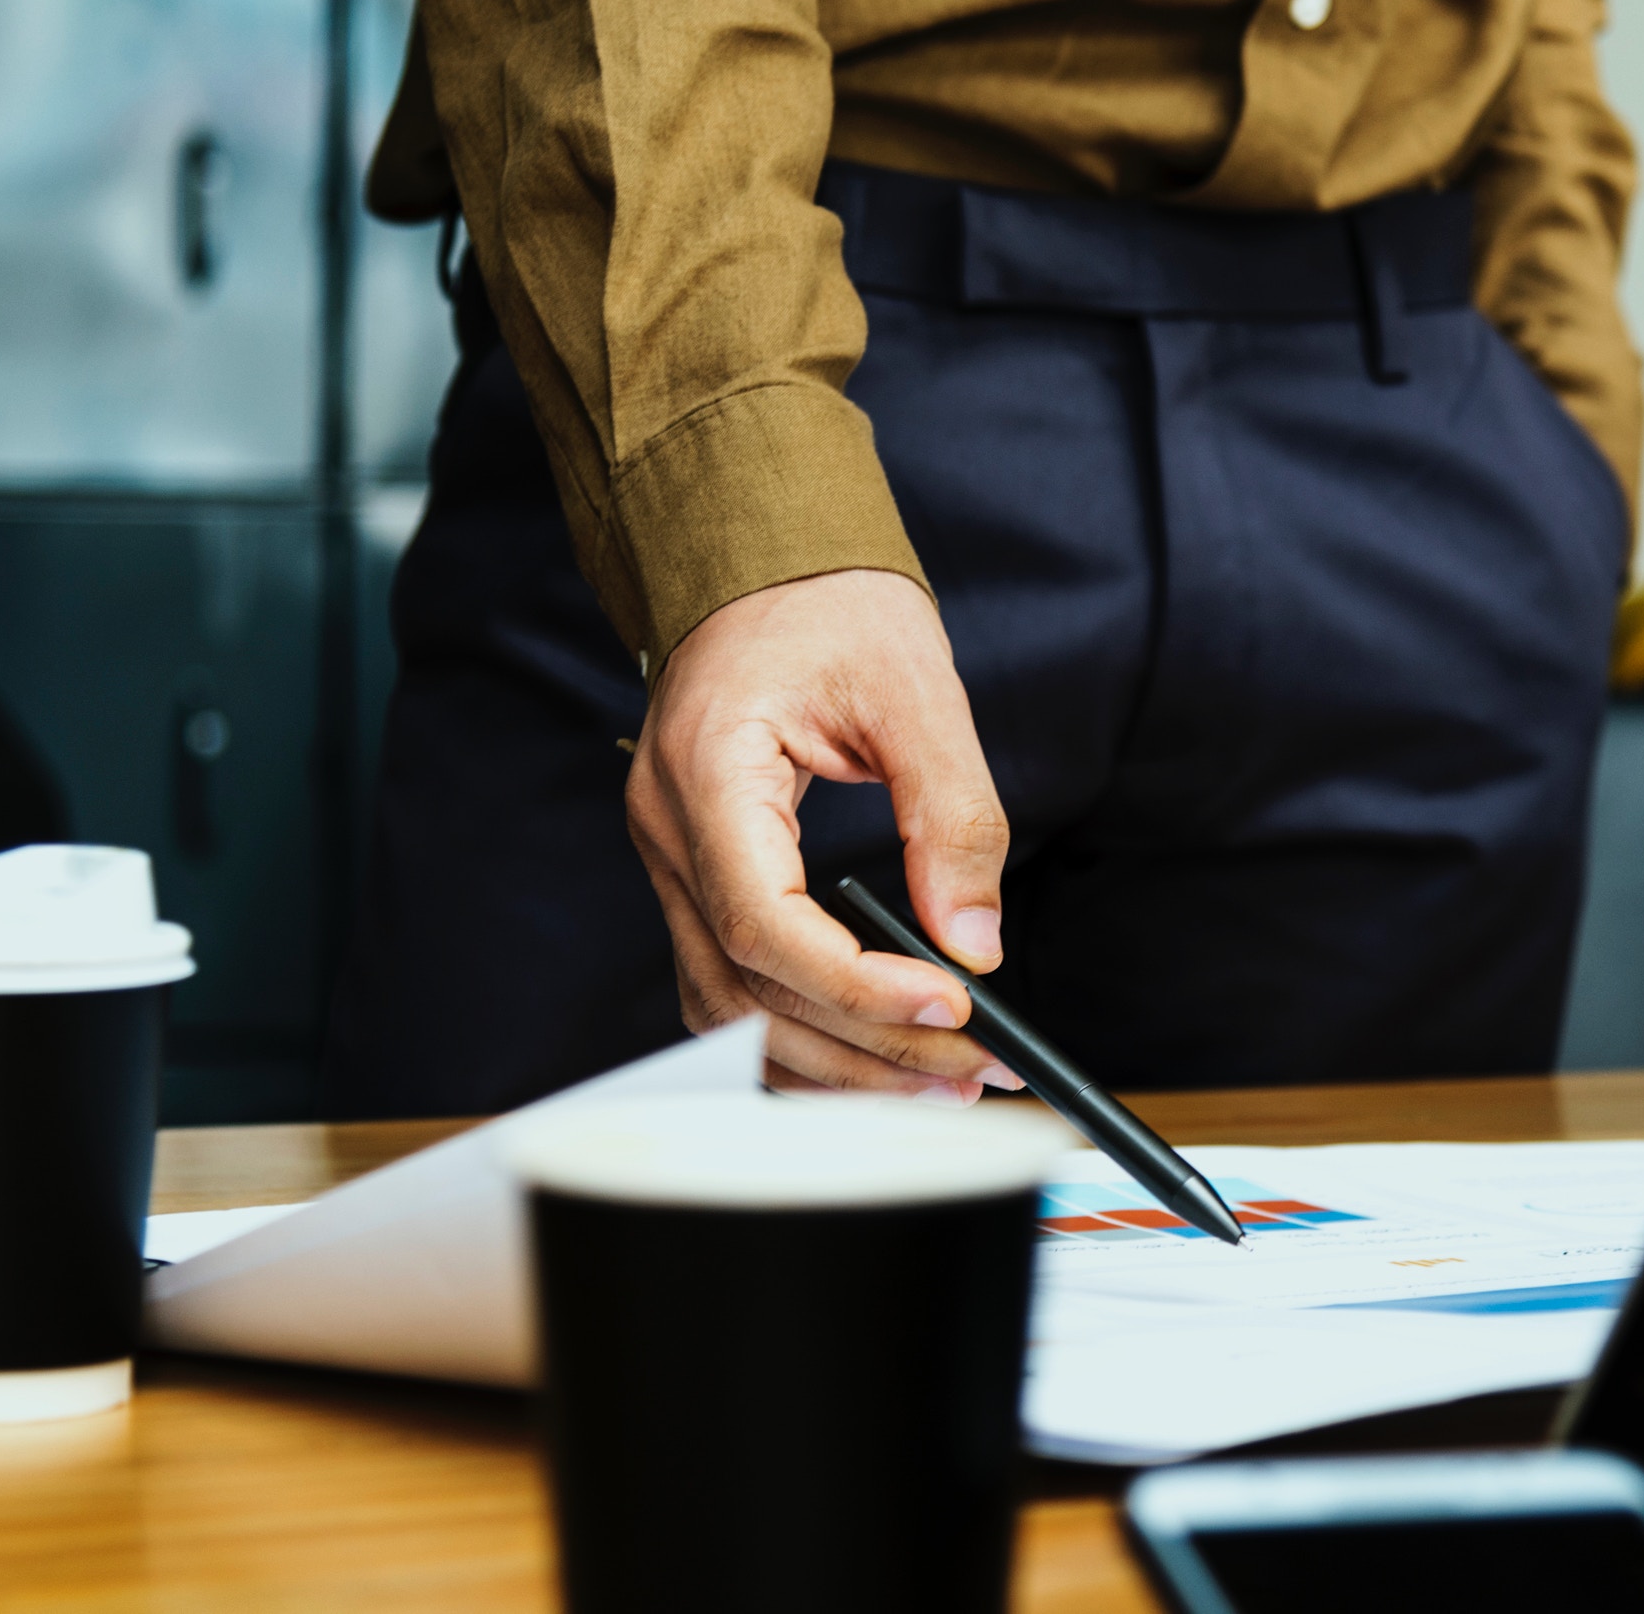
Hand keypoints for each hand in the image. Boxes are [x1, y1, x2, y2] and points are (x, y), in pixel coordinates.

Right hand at [626, 569, 1025, 1101]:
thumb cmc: (825, 603)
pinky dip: (798, 1035)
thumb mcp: (916, 689)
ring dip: (832, 1063)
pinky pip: (731, 986)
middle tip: (972, 1073)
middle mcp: (670, 832)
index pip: (764, 922)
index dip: (856, 985)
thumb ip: (951, 816)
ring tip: (935, 1084)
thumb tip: (974, 943)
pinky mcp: (698, 878)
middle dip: (865, 1047)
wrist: (759, 560)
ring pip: (728, 1010)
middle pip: (747, 988)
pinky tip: (871, 1054)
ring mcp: (672, 861)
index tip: (949, 1009)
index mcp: (708, 772)